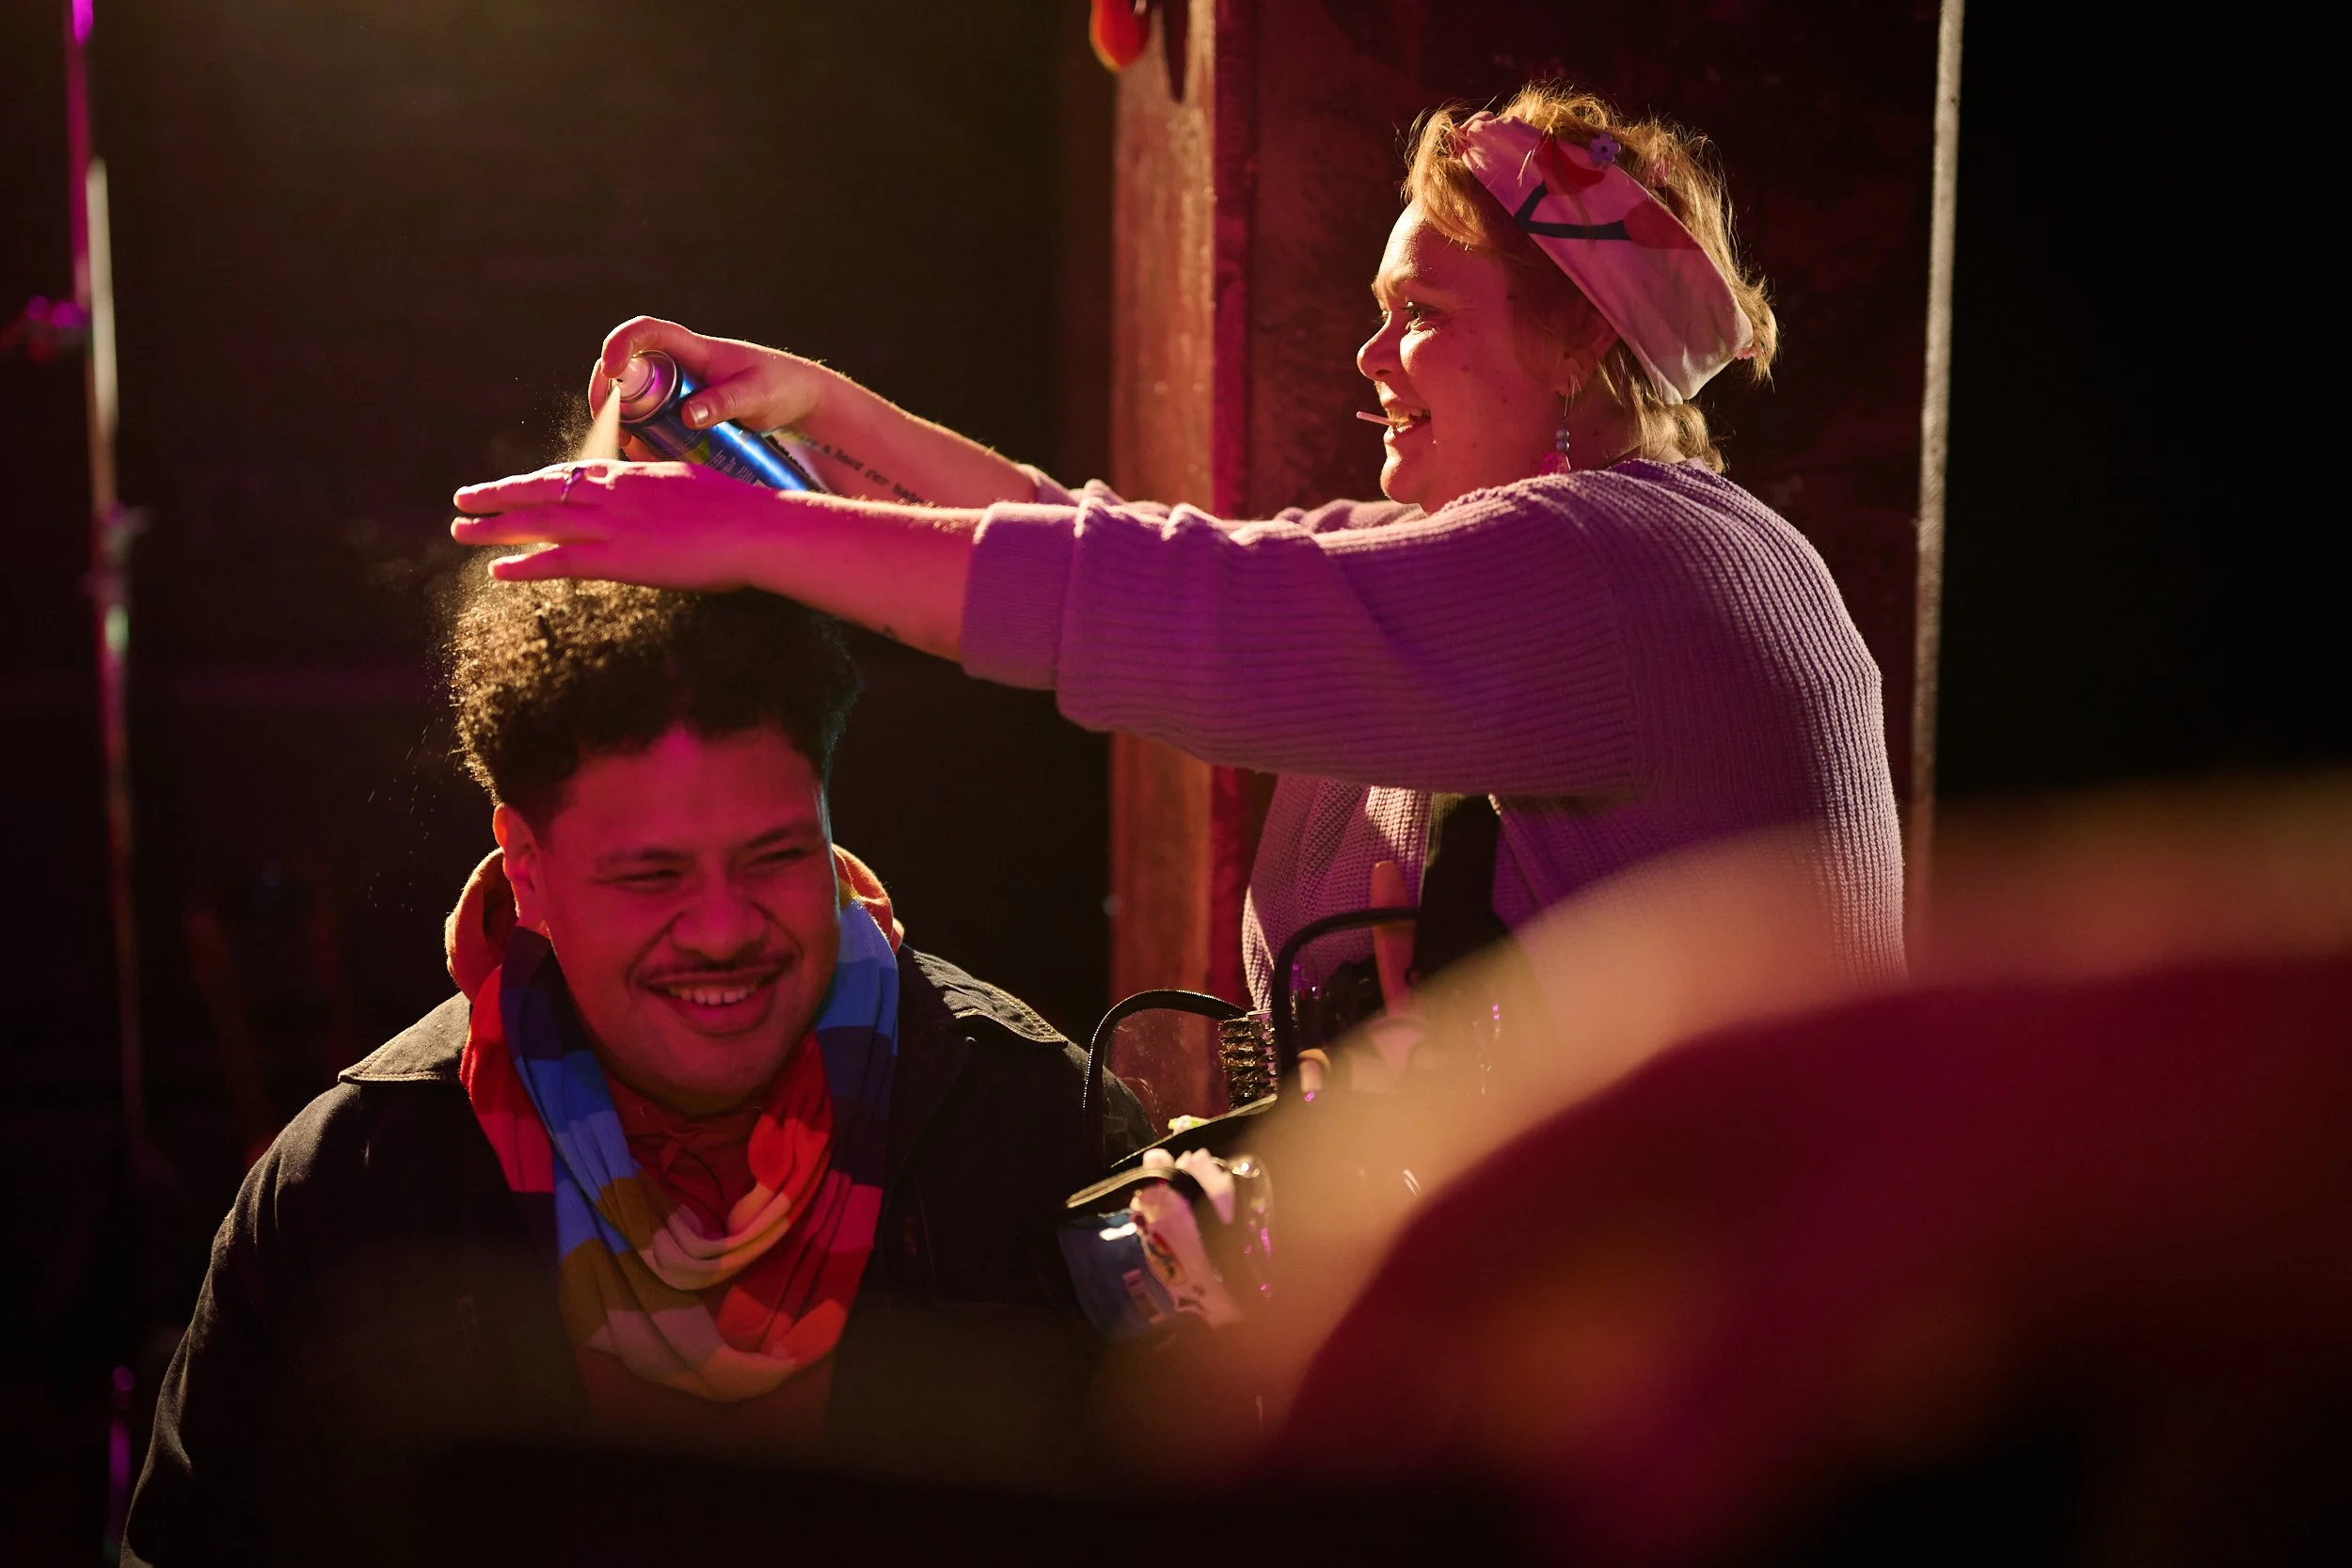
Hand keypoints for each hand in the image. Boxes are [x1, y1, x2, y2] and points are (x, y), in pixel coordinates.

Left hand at [450, 459, 779, 588]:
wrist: (753, 528)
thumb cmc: (738, 512)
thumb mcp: (693, 485)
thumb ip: (664, 490)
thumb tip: (660, 500)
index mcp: (631, 474)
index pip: (570, 474)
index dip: (534, 481)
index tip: (510, 486)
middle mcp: (611, 493)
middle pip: (540, 491)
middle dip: (497, 496)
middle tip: (463, 500)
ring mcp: (611, 524)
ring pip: (537, 522)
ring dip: (494, 528)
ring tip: (461, 531)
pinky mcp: (616, 557)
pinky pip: (557, 560)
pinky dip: (524, 564)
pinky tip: (498, 569)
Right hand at [586, 317, 832, 436]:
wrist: (798, 399)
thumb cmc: (781, 387)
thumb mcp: (756, 396)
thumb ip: (725, 403)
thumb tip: (687, 416)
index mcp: (694, 349)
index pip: (647, 332)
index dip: (621, 343)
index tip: (612, 370)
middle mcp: (679, 364)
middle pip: (626, 367)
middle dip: (609, 392)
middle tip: (611, 425)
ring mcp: (678, 387)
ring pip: (634, 397)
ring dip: (622, 419)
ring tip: (632, 447)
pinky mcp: (682, 409)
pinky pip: (650, 418)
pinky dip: (641, 435)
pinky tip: (646, 456)